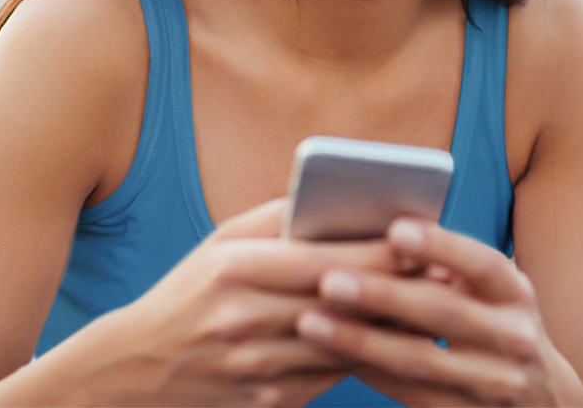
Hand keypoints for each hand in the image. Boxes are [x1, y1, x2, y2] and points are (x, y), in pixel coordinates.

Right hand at [39, 198, 402, 406]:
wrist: (137, 371)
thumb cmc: (190, 291)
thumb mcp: (221, 243)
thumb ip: (279, 217)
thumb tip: (341, 195)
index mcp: (236, 270)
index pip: (326, 259)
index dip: (380, 252)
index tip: (423, 240)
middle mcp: (246, 320)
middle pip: (343, 303)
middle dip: (400, 287)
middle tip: (446, 272)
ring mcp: (256, 367)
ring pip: (346, 344)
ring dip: (393, 327)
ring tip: (434, 306)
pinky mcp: (267, 400)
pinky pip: (331, 375)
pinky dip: (364, 355)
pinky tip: (393, 340)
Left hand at [293, 219, 582, 406]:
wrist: (539, 400)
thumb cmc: (494, 324)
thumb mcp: (493, 293)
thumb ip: (451, 266)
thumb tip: (378, 232)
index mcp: (516, 294)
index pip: (482, 264)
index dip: (441, 246)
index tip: (395, 229)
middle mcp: (512, 338)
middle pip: (442, 313)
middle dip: (381, 295)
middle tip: (327, 279)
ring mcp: (492, 384)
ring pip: (417, 360)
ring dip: (359, 341)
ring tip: (309, 321)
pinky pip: (407, 393)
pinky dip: (366, 370)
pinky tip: (327, 354)